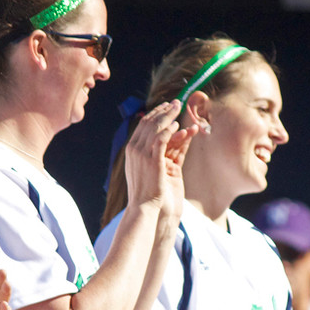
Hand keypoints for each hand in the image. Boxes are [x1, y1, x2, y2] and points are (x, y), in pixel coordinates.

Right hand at [124, 100, 195, 216]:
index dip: (155, 114)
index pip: (143, 126)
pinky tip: (177, 125)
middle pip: (149, 123)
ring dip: (168, 115)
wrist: (144, 207)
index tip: (166, 107)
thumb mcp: (144, 171)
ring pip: (155, 128)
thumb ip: (148, 156)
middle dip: (163, 111)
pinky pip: (161, 139)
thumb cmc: (146, 192)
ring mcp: (142, 154)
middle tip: (175, 102)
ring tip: (178, 107)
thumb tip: (155, 148)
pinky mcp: (153, 160)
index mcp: (131, 150)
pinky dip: (169, 130)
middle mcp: (134, 149)